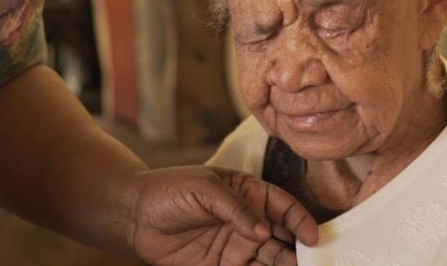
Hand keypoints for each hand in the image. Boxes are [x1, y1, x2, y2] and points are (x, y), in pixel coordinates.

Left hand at [126, 166, 318, 265]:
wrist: (133, 214)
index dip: (300, 220)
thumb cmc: (168, 189)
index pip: (283, 206)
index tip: (312, 237)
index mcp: (248, 194)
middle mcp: (247, 222)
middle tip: (313, 262)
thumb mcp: (204, 187)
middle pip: (283, 237)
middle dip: (300, 250)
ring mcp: (235, 246)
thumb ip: (235, 207)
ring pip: (270, 260)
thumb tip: (262, 231)